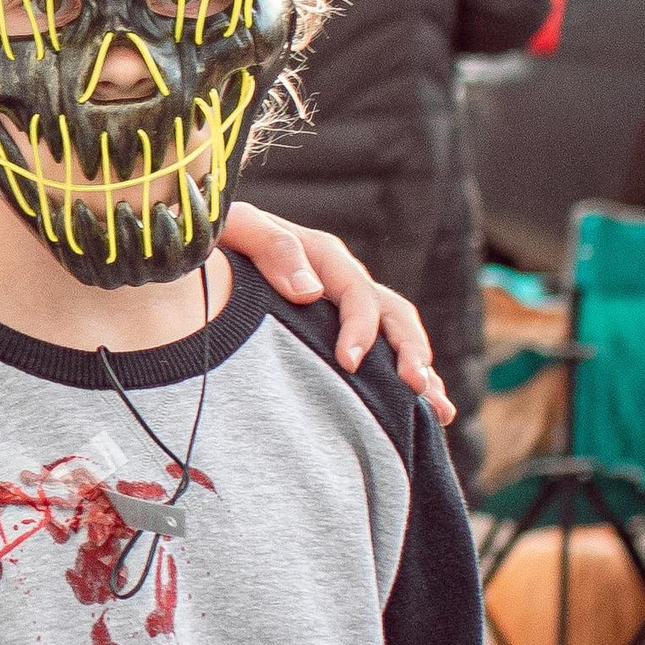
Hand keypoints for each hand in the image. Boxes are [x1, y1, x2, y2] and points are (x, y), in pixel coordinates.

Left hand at [223, 205, 451, 423]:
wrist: (205, 249)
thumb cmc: (218, 238)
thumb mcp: (236, 229)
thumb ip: (271, 248)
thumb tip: (309, 291)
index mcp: (321, 255)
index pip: (355, 291)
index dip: (358, 327)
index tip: (349, 362)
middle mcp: (343, 280)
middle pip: (391, 313)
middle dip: (409, 351)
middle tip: (415, 388)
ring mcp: (347, 307)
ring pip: (398, 336)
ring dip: (421, 370)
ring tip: (439, 409)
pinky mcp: (342, 331)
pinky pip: (385, 355)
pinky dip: (409, 379)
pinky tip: (430, 415)